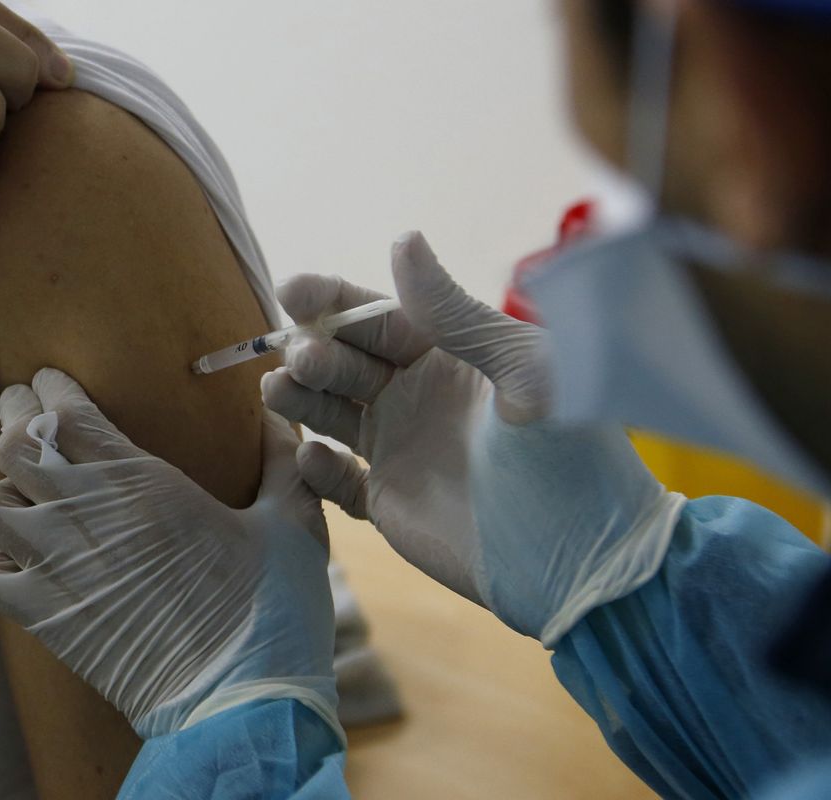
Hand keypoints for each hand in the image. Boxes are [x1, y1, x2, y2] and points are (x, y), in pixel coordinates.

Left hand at [0, 369, 340, 739]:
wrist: (241, 702)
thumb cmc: (272, 610)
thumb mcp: (293, 522)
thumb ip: (282, 460)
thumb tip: (277, 417)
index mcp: (145, 483)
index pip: (68, 413)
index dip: (51, 389)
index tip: (50, 381)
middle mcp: (89, 516)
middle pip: (11, 445)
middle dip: (14, 421)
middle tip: (24, 414)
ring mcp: (59, 569)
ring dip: (3, 490)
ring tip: (26, 489)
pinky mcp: (46, 620)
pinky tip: (25, 556)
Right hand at [263, 231, 684, 643]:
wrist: (582, 561)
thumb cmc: (567, 457)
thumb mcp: (523, 372)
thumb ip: (456, 313)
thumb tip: (402, 238)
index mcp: (452, 356)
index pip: (380, 316)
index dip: (333, 300)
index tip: (291, 289)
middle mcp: (418, 395)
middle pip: (345, 361)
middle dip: (314, 351)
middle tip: (301, 358)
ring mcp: (400, 448)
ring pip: (331, 414)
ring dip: (301, 400)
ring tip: (278, 391)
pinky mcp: (387, 503)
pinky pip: (337, 481)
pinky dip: (318, 470)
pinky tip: (314, 458)